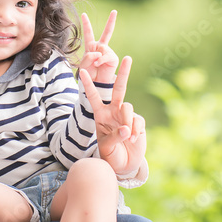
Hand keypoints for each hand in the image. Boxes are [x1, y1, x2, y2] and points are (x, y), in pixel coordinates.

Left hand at [77, 10, 118, 83]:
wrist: (95, 83)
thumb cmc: (89, 73)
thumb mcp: (83, 64)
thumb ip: (89, 56)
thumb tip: (99, 52)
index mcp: (91, 47)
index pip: (88, 33)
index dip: (86, 24)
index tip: (83, 14)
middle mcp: (100, 47)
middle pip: (107, 32)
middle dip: (111, 21)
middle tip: (114, 11)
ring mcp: (107, 52)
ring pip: (100, 49)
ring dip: (95, 58)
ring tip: (95, 65)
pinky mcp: (113, 58)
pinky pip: (105, 56)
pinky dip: (100, 60)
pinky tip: (98, 64)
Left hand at [79, 56, 146, 176]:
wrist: (123, 164)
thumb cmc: (110, 155)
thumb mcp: (106, 147)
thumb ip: (114, 137)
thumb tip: (127, 128)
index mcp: (100, 114)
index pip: (93, 96)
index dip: (88, 84)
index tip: (83, 71)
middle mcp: (113, 111)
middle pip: (118, 88)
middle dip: (124, 73)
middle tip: (127, 57)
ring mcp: (126, 115)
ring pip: (128, 107)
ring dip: (127, 121)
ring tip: (127, 137)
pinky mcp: (138, 122)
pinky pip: (137, 121)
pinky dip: (136, 131)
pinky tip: (133, 140)